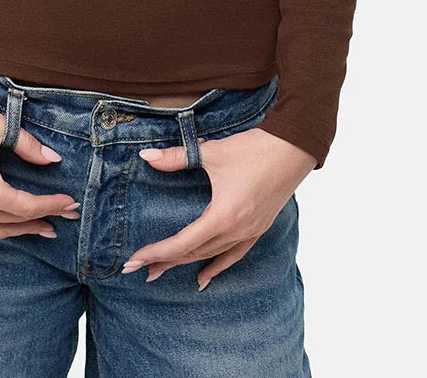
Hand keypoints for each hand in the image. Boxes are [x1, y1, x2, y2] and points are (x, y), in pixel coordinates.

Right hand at [0, 105, 81, 238]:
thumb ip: (28, 144)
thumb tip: (52, 160)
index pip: (29, 207)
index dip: (52, 205)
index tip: (70, 203)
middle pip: (16, 224)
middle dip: (43, 221)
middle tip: (64, 219)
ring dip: (20, 230)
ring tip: (41, 228)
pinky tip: (6, 225)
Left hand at [121, 127, 317, 288]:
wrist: (292, 148)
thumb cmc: (254, 150)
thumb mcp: (212, 152)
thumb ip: (176, 157)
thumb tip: (145, 157)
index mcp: (223, 216)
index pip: (182, 242)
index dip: (156, 252)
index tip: (134, 260)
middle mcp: (236, 231)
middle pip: (194, 253)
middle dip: (165, 262)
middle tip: (137, 270)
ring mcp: (249, 232)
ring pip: (212, 255)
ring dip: (186, 264)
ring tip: (161, 272)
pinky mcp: (258, 228)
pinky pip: (234, 255)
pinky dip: (217, 266)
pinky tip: (205, 278)